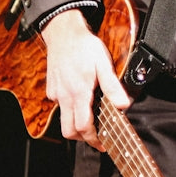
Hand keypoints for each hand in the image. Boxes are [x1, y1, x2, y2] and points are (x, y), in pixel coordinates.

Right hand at [41, 9, 131, 149]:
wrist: (62, 32)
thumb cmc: (83, 46)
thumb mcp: (103, 64)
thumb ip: (112, 87)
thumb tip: (123, 105)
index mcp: (79, 92)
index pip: (83, 127)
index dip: (93, 139)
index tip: (102, 144)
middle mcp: (64, 96)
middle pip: (69, 131)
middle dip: (82, 138)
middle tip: (96, 137)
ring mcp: (56, 94)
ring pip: (63, 120)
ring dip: (75, 125)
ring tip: (89, 121)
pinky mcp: (52, 89)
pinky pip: (59, 106)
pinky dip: (69, 110)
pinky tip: (80, 101)